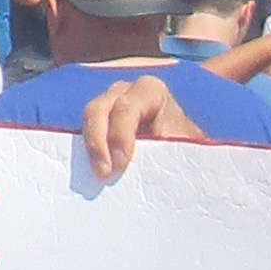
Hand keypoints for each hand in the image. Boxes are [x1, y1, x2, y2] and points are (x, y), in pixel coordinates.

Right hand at [78, 75, 205, 183]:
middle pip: (100, 108)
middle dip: (98, 141)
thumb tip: (157, 168)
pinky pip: (84, 134)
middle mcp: (125, 93)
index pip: (128, 104)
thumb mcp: (183, 146)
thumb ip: (169, 150)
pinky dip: (85, 152)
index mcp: (151, 92)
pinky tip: (90, 173)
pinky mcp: (99, 126)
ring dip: (90, 148)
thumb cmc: (186, 148)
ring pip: (89, 120)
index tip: (121, 163)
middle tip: (104, 174)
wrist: (183, 153)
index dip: (121, 132)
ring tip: (98, 177)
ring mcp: (108, 107)